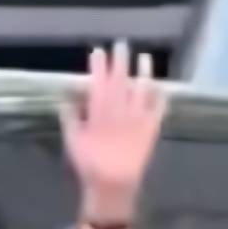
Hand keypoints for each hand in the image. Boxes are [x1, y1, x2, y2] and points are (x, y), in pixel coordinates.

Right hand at [61, 40, 165, 226]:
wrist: (113, 183)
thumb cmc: (90, 165)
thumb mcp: (73, 142)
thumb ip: (70, 118)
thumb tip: (65, 99)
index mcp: (99, 111)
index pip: (99, 82)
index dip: (98, 66)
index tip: (98, 51)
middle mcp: (120, 109)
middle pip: (120, 80)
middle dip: (120, 62)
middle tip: (122, 45)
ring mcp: (137, 117)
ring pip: (141, 89)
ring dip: (144, 73)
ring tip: (145, 58)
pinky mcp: (150, 128)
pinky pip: (158, 109)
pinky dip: (161, 98)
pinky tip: (162, 88)